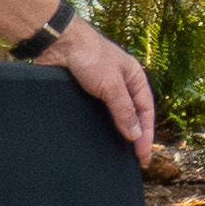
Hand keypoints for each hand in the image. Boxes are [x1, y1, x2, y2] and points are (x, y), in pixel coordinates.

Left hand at [51, 15, 159, 158]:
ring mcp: (103, 90)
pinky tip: (98, 139)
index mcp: (135, 79)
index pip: (146, 112)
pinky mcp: (85, 94)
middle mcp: (122, 85)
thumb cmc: (90, 55)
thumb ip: (124, 110)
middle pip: (133, 115)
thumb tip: (135, 135)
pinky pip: (97, 115)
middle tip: (136, 161)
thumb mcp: (111, 85)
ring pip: (114, 116)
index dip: (146, 135)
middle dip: (135, 138)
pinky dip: (100, 127)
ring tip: (119, 155)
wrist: (58, 44)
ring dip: (118, 134)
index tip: (143, 156)